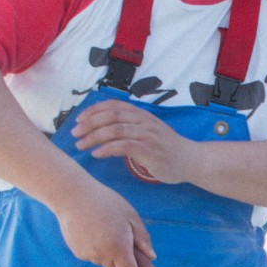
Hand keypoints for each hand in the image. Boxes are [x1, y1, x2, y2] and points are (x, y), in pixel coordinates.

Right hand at [50, 180, 155, 266]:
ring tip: (106, 228)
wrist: (72, 195)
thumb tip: (151, 257)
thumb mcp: (131, 217)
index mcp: (119, 248)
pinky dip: (97, 248)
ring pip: (105, 262)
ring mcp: (88, 255)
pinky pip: (93, 256)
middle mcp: (102, 256)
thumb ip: (143, 239)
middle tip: (125, 238)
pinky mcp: (78, 252)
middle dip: (125, 261)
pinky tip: (93, 229)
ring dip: (110, 253)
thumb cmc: (106, 203)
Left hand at [72, 100, 193, 184]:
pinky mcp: (150, 151)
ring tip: (81, 145)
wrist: (191, 160)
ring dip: (94, 137)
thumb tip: (101, 127)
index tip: (78, 120)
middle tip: (75, 133)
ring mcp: (148, 135)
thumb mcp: (148, 130)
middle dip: (89, 124)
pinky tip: (97, 154)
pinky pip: (124, 146)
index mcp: (142, 114)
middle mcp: (144, 121)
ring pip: (115, 130)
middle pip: (111, 116)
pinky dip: (107, 149)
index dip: (93, 110)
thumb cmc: (166, 148)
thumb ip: (129, 126)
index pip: (113, 105)